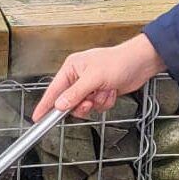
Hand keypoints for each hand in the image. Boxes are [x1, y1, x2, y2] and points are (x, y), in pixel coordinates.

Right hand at [33, 34, 166, 119]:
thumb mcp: (94, 78)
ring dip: (97, 102)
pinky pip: (97, 106)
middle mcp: (79, 77)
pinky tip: (111, 91)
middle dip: (82, 104)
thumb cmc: (119, 61)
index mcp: (72, 68)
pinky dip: (105, 102)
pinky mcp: (100, 93)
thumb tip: (60, 105)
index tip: (37, 118)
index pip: (54, 90)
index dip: (45, 104)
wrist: (141, 63)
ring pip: (84, 106)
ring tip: (105, 91)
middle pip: (70, 102)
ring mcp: (90, 86)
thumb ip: (75, 93)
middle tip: (89, 101)